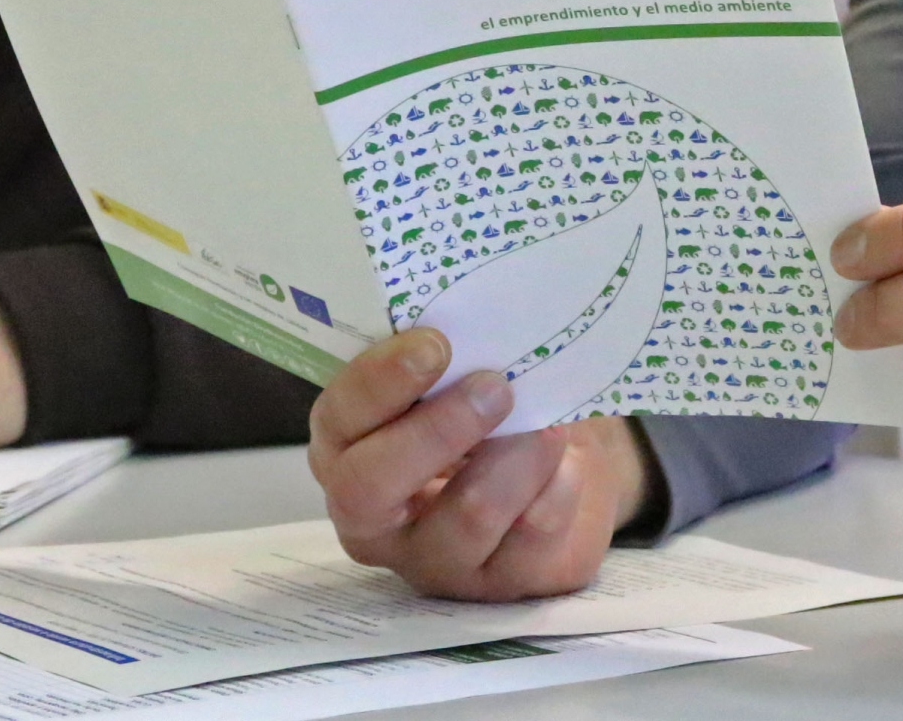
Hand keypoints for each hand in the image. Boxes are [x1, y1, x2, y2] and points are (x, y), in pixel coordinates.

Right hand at [308, 329, 651, 600]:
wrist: (547, 466)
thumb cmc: (480, 407)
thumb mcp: (446, 380)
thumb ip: (434, 359)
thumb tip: (458, 315)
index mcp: (344, 450)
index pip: (338, 420)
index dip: (381, 381)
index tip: (435, 344)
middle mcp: (372, 517)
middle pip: (370, 487)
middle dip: (437, 429)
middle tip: (495, 386)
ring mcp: (433, 562)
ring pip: (466, 516)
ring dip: (515, 456)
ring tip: (547, 423)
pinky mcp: (499, 587)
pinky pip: (530, 540)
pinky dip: (556, 489)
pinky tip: (564, 464)